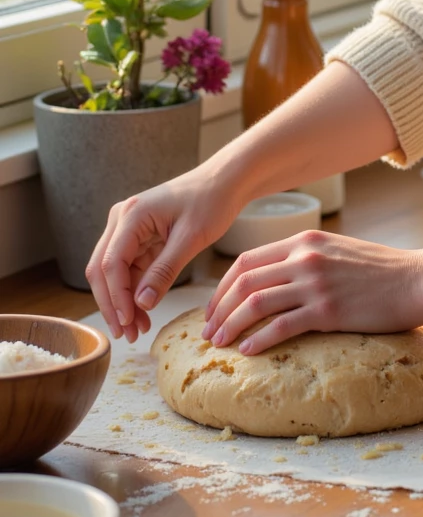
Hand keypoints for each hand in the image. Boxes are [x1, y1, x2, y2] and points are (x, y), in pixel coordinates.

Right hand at [86, 167, 239, 342]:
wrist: (225, 182)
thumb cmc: (211, 202)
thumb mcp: (191, 238)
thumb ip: (164, 271)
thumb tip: (140, 305)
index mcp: (131, 215)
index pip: (111, 264)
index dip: (117, 297)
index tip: (127, 324)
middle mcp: (121, 220)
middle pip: (102, 269)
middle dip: (112, 304)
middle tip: (126, 335)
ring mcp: (128, 229)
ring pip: (113, 273)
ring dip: (122, 301)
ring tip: (137, 330)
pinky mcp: (138, 237)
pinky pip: (129, 269)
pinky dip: (134, 291)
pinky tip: (144, 313)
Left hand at [201, 230, 422, 355]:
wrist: (419, 279)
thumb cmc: (383, 270)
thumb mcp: (339, 251)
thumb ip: (308, 258)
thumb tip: (278, 280)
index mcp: (305, 241)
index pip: (247, 261)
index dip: (223, 286)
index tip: (214, 307)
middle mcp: (305, 257)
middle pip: (244, 281)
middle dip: (218, 308)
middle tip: (208, 331)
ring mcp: (316, 283)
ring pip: (256, 303)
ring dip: (231, 325)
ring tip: (219, 344)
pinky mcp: (328, 309)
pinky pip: (282, 325)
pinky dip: (258, 340)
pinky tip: (248, 352)